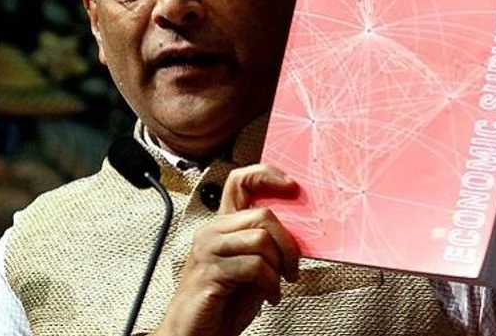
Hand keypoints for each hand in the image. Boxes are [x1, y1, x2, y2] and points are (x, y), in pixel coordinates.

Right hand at [155, 164, 299, 335]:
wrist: (198, 334)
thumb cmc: (224, 302)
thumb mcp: (251, 266)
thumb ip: (265, 244)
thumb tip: (297, 231)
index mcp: (222, 225)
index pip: (240, 180)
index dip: (267, 175)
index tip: (291, 186)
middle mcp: (213, 232)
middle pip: (263, 214)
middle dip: (288, 243)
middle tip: (291, 267)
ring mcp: (209, 250)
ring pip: (262, 239)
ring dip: (279, 267)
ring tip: (276, 284)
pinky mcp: (210, 272)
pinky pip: (256, 266)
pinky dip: (271, 284)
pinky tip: (269, 295)